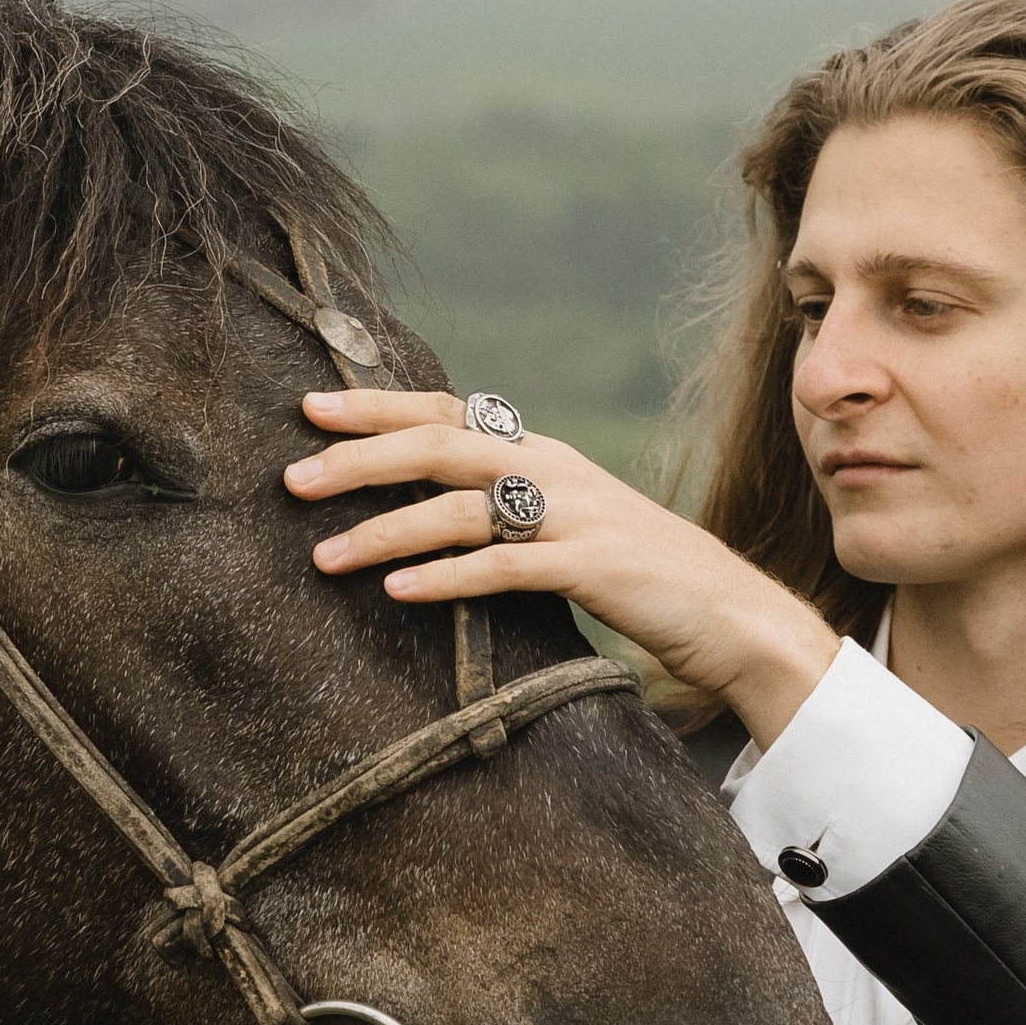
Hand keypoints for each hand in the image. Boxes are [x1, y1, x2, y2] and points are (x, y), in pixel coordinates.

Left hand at [285, 392, 837, 745]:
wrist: (734, 616)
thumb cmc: (643, 577)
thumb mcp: (571, 527)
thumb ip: (511, 509)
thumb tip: (433, 510)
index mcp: (546, 453)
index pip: (449, 413)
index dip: (378, 408)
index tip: (310, 410)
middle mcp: (557, 469)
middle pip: (441, 445)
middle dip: (360, 459)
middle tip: (291, 478)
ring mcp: (577, 515)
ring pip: (461, 508)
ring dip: (384, 529)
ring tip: (322, 555)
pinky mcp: (592, 566)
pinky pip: (505, 566)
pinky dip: (446, 578)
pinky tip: (397, 592)